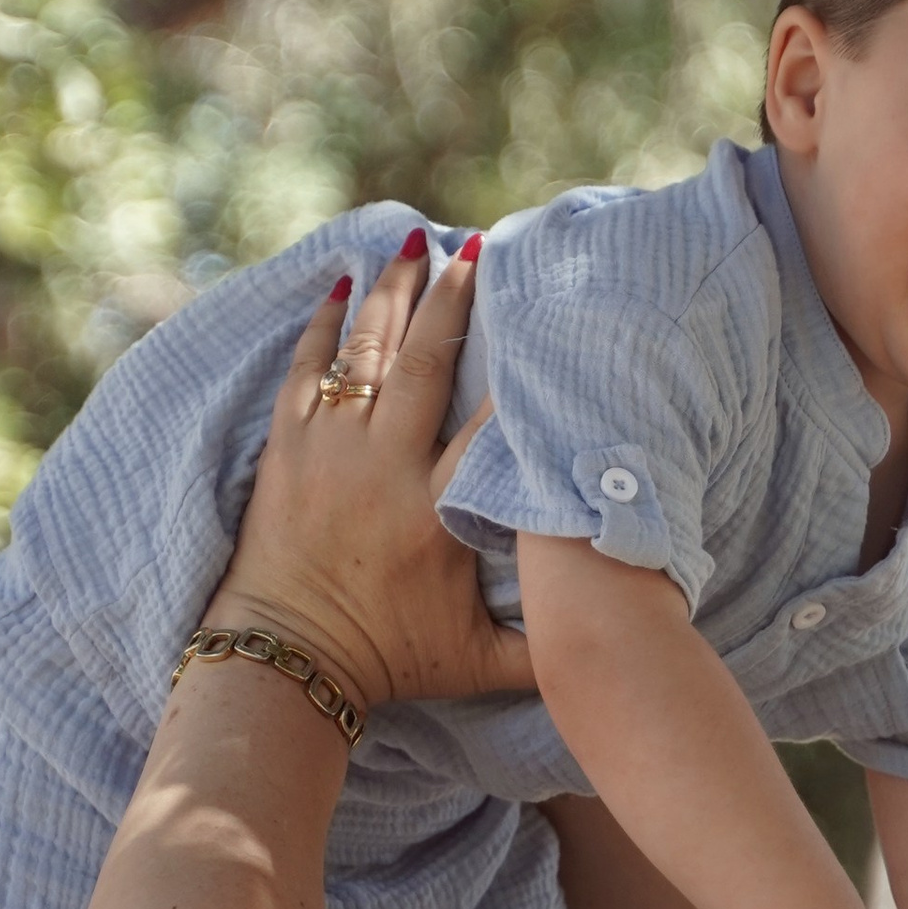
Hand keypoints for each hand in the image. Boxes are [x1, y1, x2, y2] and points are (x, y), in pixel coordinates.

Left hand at [208, 237, 537, 719]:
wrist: (284, 663)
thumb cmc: (389, 663)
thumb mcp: (480, 665)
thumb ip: (550, 646)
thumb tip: (623, 635)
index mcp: (436, 513)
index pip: (489, 427)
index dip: (520, 373)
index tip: (545, 325)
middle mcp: (383, 468)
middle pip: (425, 361)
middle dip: (451, 299)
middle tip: (474, 248)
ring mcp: (329, 452)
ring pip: (365, 354)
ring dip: (392, 295)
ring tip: (413, 243)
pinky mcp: (287, 450)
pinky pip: (305, 371)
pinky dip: (323, 326)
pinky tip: (342, 288)